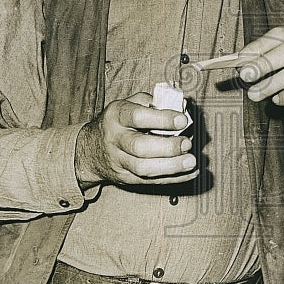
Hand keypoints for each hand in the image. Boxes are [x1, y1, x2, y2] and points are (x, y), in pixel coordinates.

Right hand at [75, 92, 197, 188]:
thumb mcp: (130, 103)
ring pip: (143, 168)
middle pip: (139, 146)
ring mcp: (119, 161)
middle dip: (167, 147)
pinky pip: (151, 181)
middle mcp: (115, 139)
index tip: (183, 120)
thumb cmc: (119, 122)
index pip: (138, 117)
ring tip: (191, 161)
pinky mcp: (126, 178)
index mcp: (117, 115)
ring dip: (171, 167)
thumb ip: (155, 102)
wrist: (92, 149)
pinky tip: (191, 173)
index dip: (162, 119)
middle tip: (187, 144)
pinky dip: (174, 178)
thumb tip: (182, 105)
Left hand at [237, 26, 283, 129]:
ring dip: (271, 84)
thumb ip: (263, 62)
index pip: (281, 34)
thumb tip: (242, 65)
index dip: (259, 46)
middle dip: (264, 63)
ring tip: (255, 94)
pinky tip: (277, 100)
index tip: (241, 59)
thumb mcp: (279, 67)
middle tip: (246, 76)